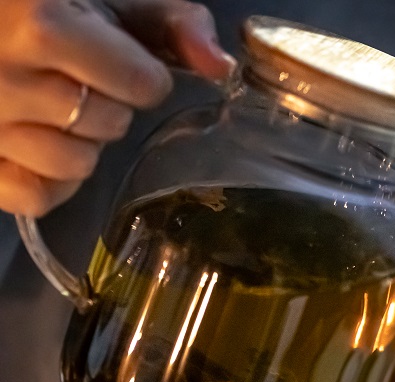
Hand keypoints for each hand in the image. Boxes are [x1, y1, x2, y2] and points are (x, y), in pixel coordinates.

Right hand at [0, 0, 234, 216]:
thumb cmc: (45, 8)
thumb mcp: (112, 0)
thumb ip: (175, 24)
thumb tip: (222, 67)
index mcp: (40, 20)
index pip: (143, 85)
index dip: (144, 78)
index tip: (119, 63)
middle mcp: (2, 74)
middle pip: (110, 125)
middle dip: (110, 107)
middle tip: (78, 83)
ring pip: (73, 165)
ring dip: (79, 144)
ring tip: (53, 111)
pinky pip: (35, 198)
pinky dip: (48, 181)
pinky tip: (37, 145)